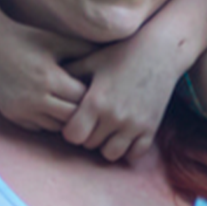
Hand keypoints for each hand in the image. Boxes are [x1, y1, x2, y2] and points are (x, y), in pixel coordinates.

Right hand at [0, 16, 93, 131]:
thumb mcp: (56, 40)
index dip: (94, 97)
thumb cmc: (26, 38)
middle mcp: (34, 99)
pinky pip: (40, 128)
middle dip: (84, 112)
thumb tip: (111, 58)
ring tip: (80, 111)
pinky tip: (59, 111)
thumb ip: (83, 50)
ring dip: (68, 120)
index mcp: (49, 78)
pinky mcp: (12, 116)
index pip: (82, 99)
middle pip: (71, 118)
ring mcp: (21, 111)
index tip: (103, 92)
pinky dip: (51, 122)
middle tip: (96, 108)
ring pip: (56, 128)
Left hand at [61, 31, 184, 161]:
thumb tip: (46, 84)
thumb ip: (68, 74)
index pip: (73, 136)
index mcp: (96, 101)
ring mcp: (135, 125)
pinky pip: (134, 154)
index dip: (70, 130)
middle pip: (89, 145)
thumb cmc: (121, 52)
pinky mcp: (151, 128)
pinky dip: (127, 148)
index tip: (74, 119)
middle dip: (87, 135)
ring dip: (105, 144)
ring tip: (105, 128)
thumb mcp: (91, 60)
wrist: (160, 50)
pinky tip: (123, 133)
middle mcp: (115, 117)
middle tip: (90, 121)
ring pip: (111, 154)